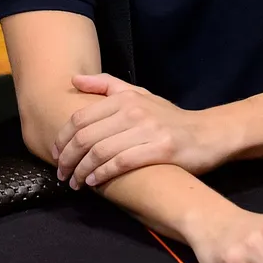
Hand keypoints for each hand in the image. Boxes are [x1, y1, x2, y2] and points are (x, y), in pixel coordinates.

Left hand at [52, 74, 229, 187]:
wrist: (208, 134)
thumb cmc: (169, 118)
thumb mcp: (140, 94)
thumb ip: (107, 86)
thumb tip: (74, 80)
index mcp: (125, 98)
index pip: (80, 118)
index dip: (62, 138)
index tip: (55, 153)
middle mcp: (134, 111)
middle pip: (86, 137)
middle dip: (67, 158)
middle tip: (60, 173)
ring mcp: (148, 130)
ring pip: (100, 152)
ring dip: (81, 171)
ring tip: (74, 182)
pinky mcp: (160, 150)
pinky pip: (122, 163)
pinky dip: (102, 174)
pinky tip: (94, 182)